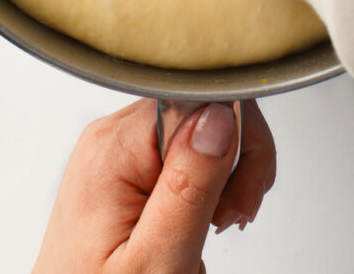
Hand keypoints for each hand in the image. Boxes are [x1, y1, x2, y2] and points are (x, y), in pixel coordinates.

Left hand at [33, 98, 275, 273]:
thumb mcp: (157, 257)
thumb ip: (190, 184)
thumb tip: (220, 113)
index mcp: (115, 148)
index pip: (198, 96)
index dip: (235, 135)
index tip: (242, 188)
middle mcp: (111, 136)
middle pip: (201, 108)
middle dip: (235, 157)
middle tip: (235, 212)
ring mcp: (116, 149)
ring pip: (197, 128)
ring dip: (223, 173)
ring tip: (214, 222)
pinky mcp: (123, 165)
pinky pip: (181, 149)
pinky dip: (204, 181)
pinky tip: (198, 216)